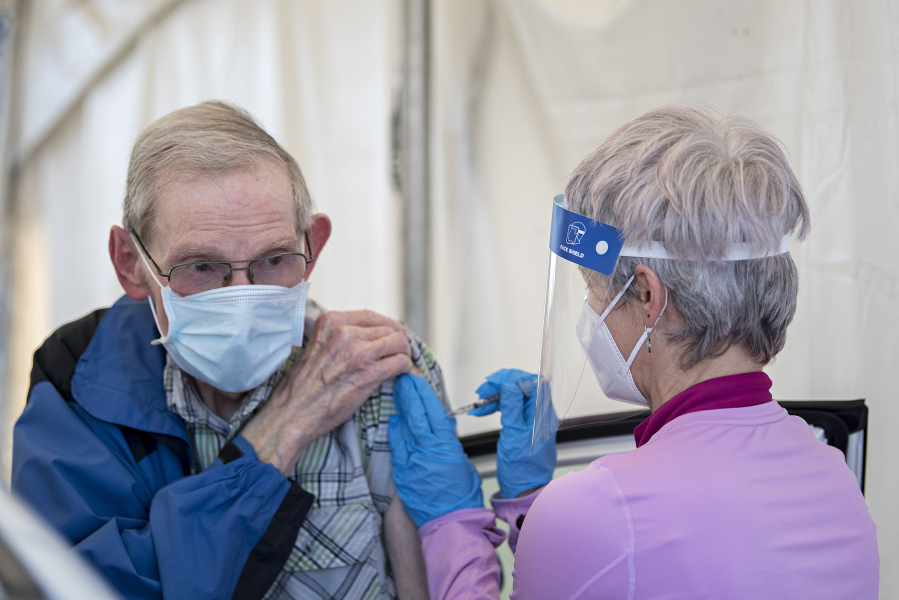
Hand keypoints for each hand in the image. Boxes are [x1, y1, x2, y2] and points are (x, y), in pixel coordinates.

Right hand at [242, 310, 412, 474]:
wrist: (292, 413)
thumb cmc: (303, 386)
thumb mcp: (317, 347)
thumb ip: (338, 337)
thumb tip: (367, 336)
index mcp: (330, 322)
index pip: (370, 315)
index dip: (387, 324)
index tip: (394, 332)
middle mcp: (344, 333)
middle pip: (387, 329)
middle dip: (397, 341)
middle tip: (401, 353)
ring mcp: (357, 352)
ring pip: (399, 342)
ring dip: (405, 354)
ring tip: (403, 364)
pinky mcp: (369, 373)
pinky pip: (400, 362)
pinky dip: (408, 368)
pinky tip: (405, 374)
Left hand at [389, 374, 482, 526]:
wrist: (450, 520)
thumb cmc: (462, 493)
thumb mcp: (460, 459)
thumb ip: (448, 440)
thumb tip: (440, 424)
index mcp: (445, 445)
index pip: (431, 411)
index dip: (422, 393)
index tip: (416, 379)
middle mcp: (426, 451)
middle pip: (414, 416)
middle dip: (408, 395)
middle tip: (403, 380)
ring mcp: (411, 462)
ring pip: (402, 429)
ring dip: (401, 411)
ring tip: (398, 395)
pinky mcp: (402, 473)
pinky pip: (397, 447)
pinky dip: (395, 432)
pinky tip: (395, 422)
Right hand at [471, 369, 555, 497]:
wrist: (524, 490)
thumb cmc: (521, 468)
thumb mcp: (512, 433)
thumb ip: (512, 405)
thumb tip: (510, 383)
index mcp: (542, 414)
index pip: (532, 381)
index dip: (512, 377)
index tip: (493, 382)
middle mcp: (541, 414)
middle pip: (522, 388)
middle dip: (501, 386)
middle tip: (482, 392)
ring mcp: (533, 421)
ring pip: (515, 398)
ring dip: (497, 397)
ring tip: (479, 404)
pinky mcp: (525, 428)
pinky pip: (512, 409)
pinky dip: (498, 407)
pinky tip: (483, 411)